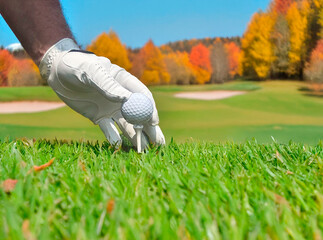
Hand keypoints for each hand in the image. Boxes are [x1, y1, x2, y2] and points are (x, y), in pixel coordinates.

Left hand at [39, 38, 164, 148]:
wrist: (57, 73)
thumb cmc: (76, 65)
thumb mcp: (92, 72)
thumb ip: (108, 85)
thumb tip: (127, 99)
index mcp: (124, 82)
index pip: (142, 97)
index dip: (149, 109)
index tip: (154, 122)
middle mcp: (121, 98)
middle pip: (139, 114)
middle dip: (149, 129)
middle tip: (158, 143)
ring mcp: (111, 109)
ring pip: (127, 125)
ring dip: (135, 137)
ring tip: (143, 150)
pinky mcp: (100, 118)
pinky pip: (109, 130)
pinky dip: (114, 137)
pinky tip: (118, 145)